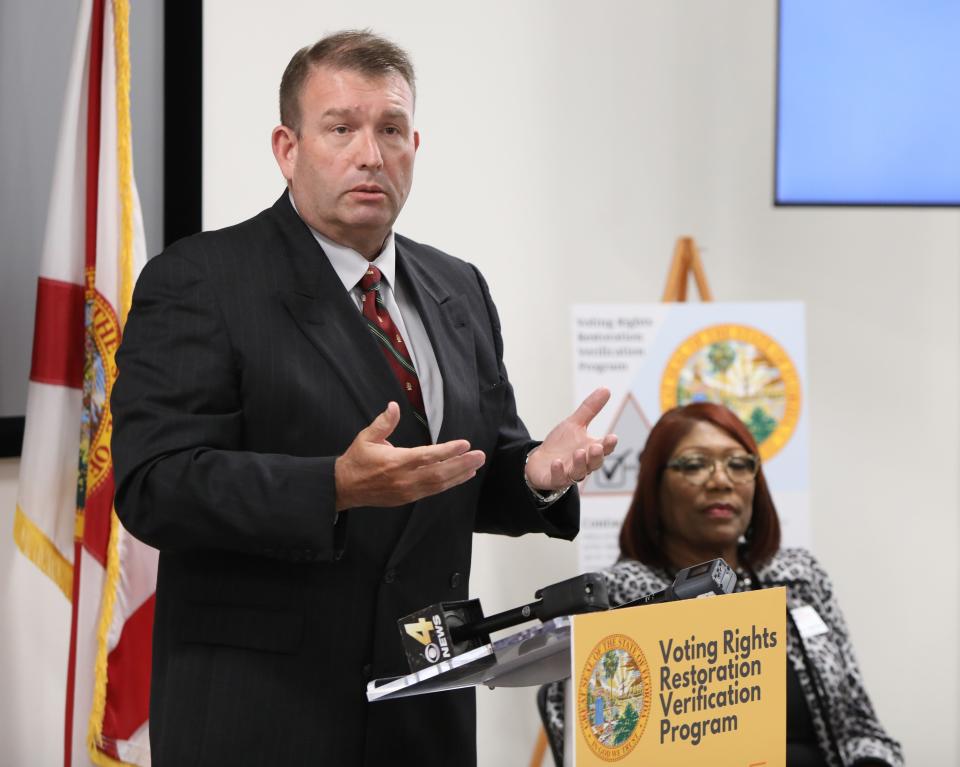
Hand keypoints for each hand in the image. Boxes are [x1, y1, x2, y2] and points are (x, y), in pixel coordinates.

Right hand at [334, 402, 485, 510]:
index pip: (427, 456)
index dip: (448, 451)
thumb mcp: (366, 437)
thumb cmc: (357, 460)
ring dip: (459, 475)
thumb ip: (383, 423)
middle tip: (480, 456)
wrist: (343, 488)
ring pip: (439, 484)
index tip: (464, 444)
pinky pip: (433, 491)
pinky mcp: (407, 498)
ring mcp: (407, 491)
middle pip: (439, 473)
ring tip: (475, 465)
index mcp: (395, 462)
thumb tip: (394, 406)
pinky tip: (460, 476)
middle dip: (462, 464)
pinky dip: (449, 483)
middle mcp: (404, 479)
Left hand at [524, 387, 617, 491]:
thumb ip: (590, 409)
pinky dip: (558, 471)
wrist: (540, 461)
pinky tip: (556, 462)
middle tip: (596, 446)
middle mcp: (583, 463)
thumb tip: (606, 389)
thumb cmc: (561, 444)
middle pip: (594, 463)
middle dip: (596, 456)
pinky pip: (558, 478)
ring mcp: (569, 473)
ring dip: (579, 463)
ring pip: (579, 472)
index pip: (604, 448)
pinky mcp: (555, 479)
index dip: (609, 444)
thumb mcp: (574, 423)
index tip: (612, 437)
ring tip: (579, 452)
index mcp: (590, 449)